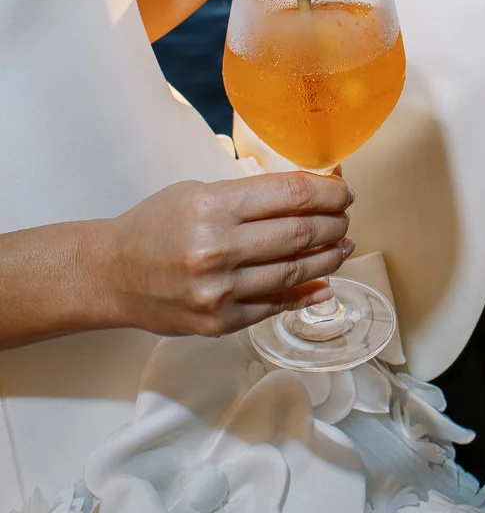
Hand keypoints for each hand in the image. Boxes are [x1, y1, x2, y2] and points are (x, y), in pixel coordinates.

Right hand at [99, 172, 354, 337]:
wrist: (111, 275)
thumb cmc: (156, 225)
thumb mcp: (199, 191)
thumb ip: (252, 195)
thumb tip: (311, 191)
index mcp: (213, 206)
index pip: (291, 195)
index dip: (328, 192)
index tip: (344, 190)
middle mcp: (218, 249)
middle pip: (300, 234)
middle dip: (334, 223)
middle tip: (345, 217)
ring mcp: (219, 291)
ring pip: (295, 272)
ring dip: (328, 258)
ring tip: (343, 245)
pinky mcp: (219, 322)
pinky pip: (275, 306)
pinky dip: (305, 293)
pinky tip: (322, 282)